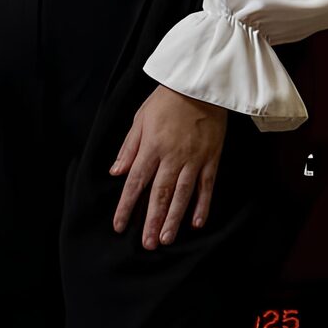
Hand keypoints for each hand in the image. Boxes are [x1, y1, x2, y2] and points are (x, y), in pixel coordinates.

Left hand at [109, 83, 227, 249]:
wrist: (201, 83)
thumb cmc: (167, 99)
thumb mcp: (141, 117)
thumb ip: (129, 147)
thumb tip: (116, 172)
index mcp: (152, 146)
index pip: (136, 181)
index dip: (126, 205)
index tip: (119, 225)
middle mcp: (172, 156)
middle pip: (159, 194)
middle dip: (152, 220)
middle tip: (147, 244)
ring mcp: (193, 159)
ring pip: (182, 194)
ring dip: (173, 218)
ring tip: (166, 239)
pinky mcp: (211, 157)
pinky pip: (207, 186)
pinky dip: (203, 205)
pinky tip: (197, 223)